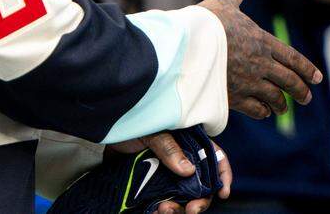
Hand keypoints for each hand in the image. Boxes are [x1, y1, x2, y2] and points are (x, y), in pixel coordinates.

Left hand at [110, 132, 232, 212]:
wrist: (107, 131)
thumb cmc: (133, 124)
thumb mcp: (153, 131)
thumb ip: (170, 148)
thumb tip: (188, 170)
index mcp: (189, 144)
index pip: (215, 158)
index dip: (223, 175)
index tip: (223, 192)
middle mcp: (182, 161)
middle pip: (202, 186)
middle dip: (200, 201)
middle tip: (191, 210)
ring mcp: (168, 175)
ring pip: (183, 198)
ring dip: (179, 208)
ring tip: (165, 209)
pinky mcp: (152, 186)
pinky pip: (162, 203)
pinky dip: (162, 211)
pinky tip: (156, 212)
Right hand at [199, 0, 323, 118]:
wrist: (185, 46)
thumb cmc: (205, 22)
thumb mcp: (223, 2)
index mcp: (262, 41)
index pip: (292, 58)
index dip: (306, 69)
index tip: (317, 78)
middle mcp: (260, 64)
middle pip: (289, 81)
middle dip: (300, 91)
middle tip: (307, 98)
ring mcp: (248, 82)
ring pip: (274, 97)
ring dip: (281, 104)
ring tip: (282, 109)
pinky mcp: (233, 97)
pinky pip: (255, 109)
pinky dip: (262, 111)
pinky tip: (263, 112)